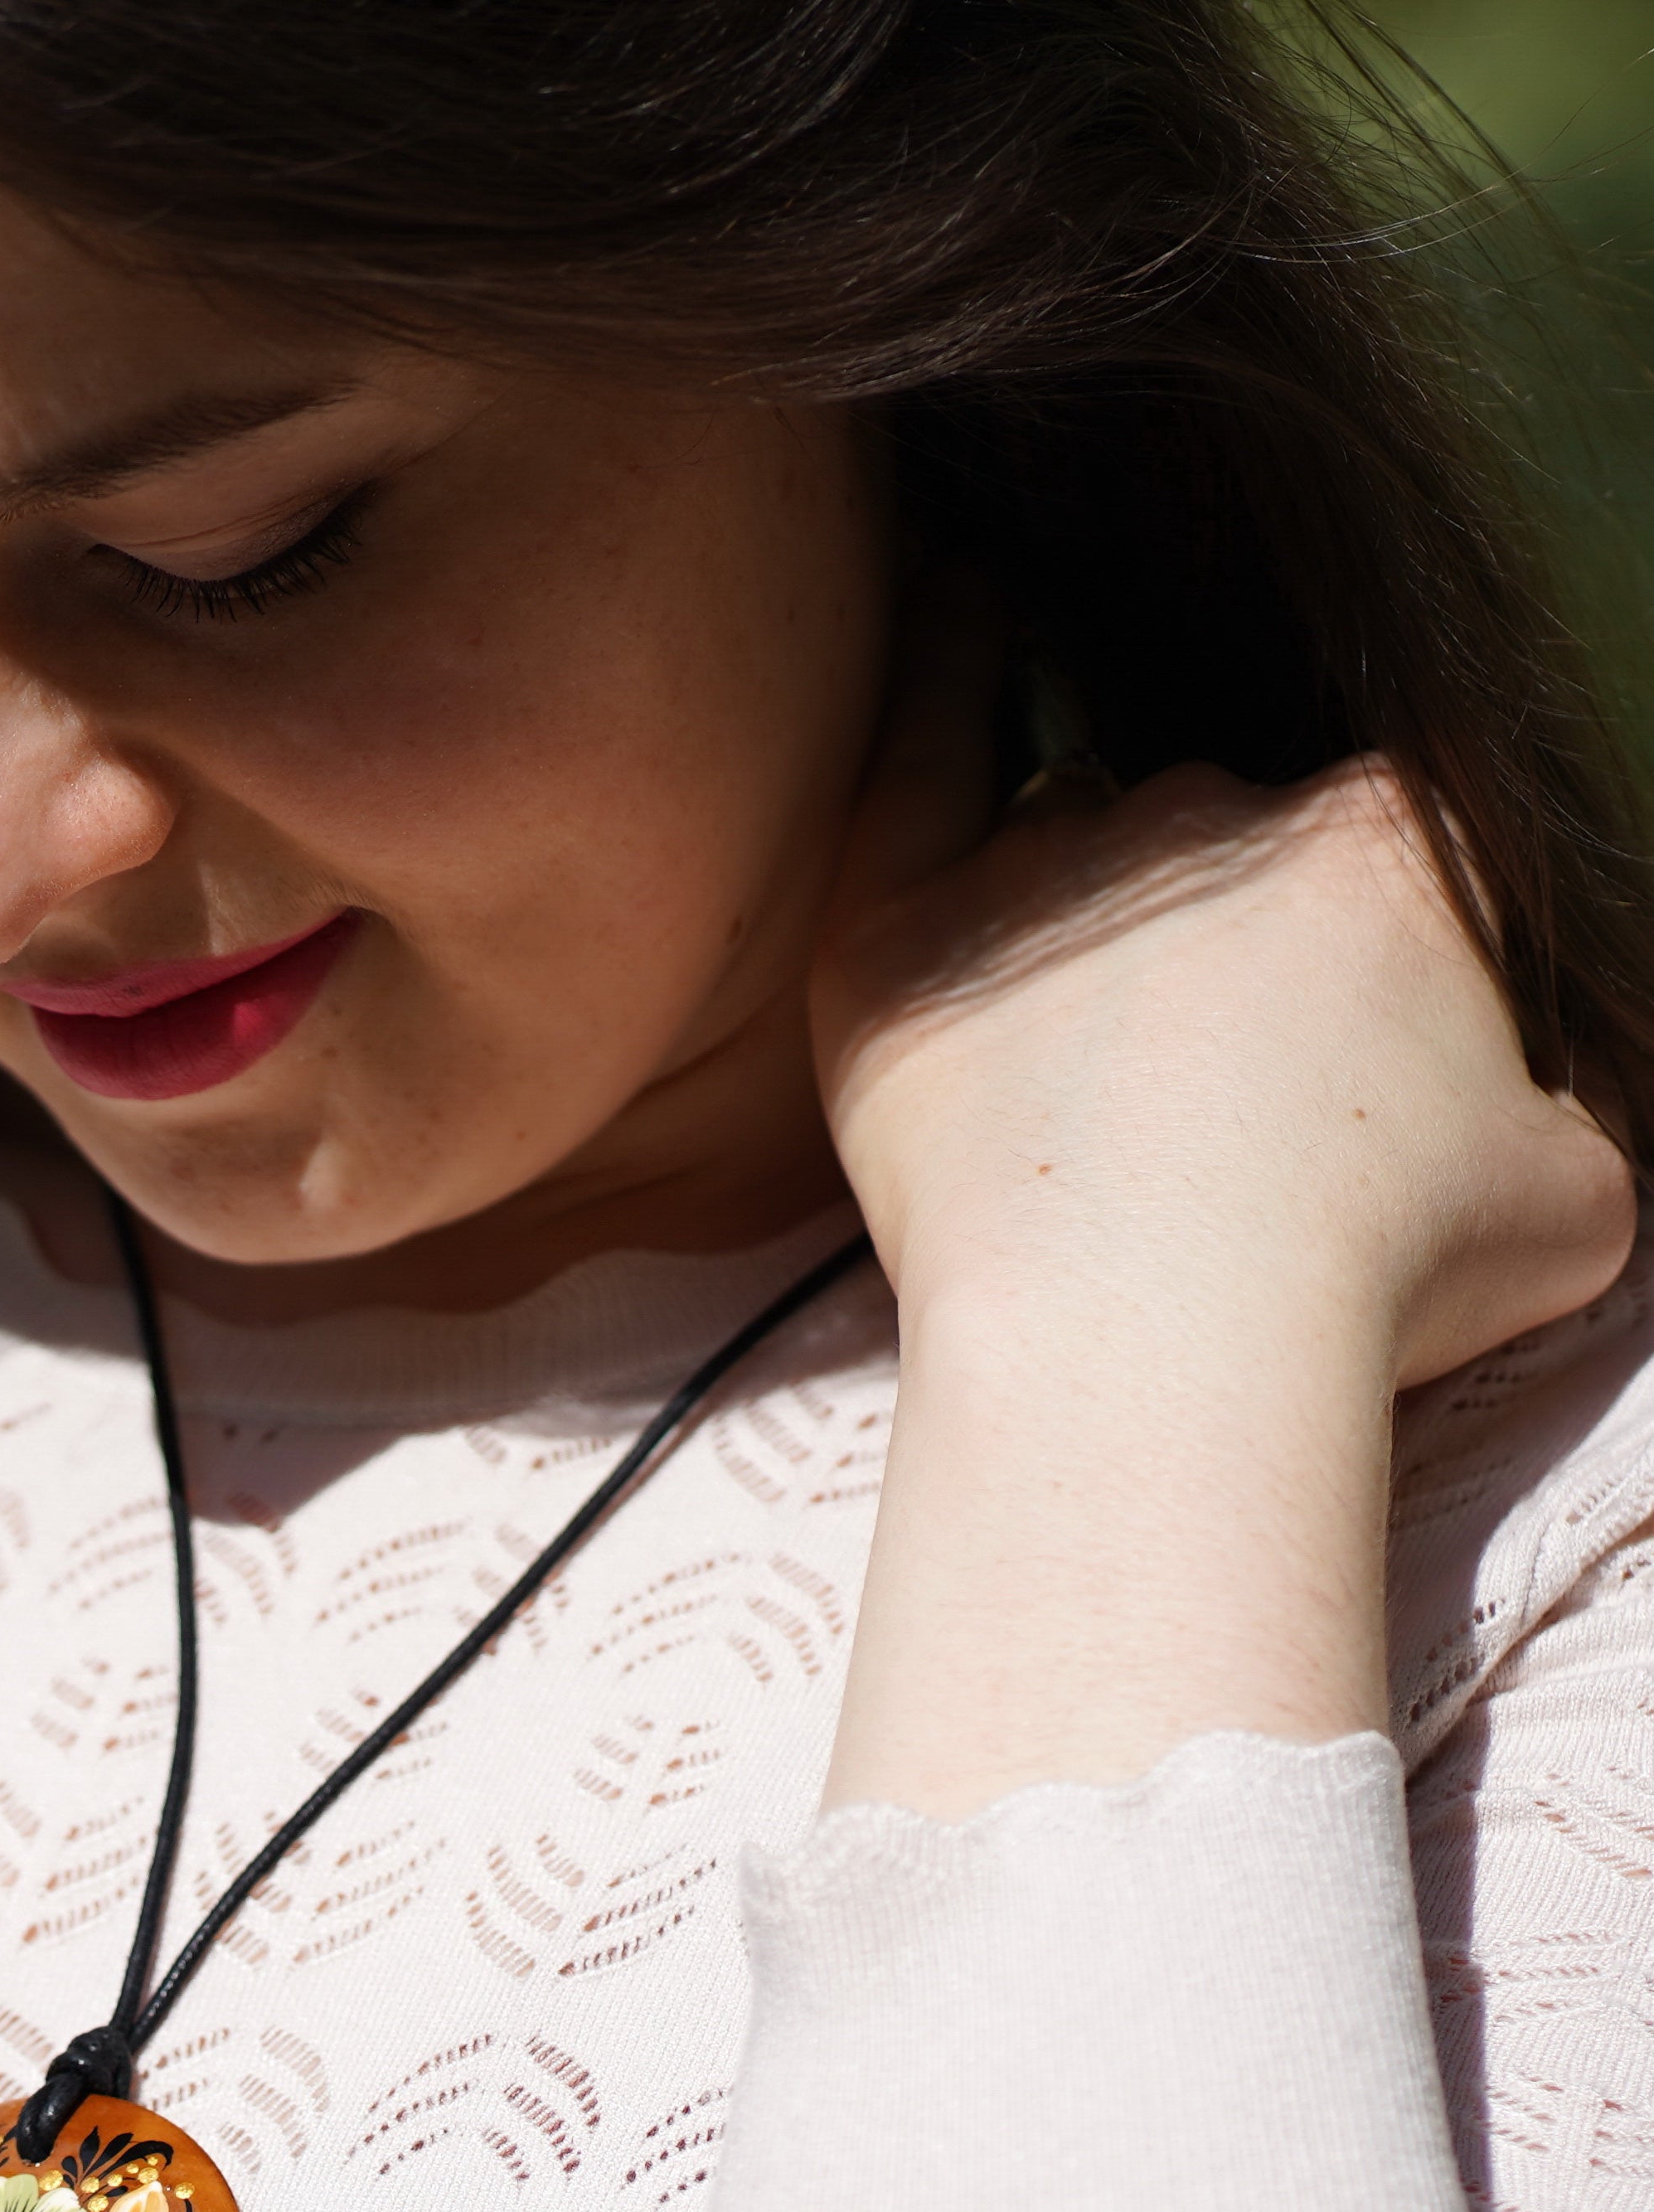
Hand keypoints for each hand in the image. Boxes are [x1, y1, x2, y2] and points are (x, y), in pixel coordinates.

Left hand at [806, 580, 1636, 1817]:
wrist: (1156, 1348)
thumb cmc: (1372, 1285)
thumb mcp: (1571, 1193)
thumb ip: (1558, 1110)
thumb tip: (1535, 1109)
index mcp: (1396, 849)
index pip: (1389, 858)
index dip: (1364, 972)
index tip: (1332, 1071)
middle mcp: (1225, 814)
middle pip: (1228, 844)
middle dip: (1222, 954)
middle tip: (1193, 1109)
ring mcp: (1054, 861)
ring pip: (1081, 826)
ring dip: (1092, 895)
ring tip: (1071, 1020)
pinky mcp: (904, 926)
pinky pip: (920, 743)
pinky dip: (939, 663)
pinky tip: (954, 599)